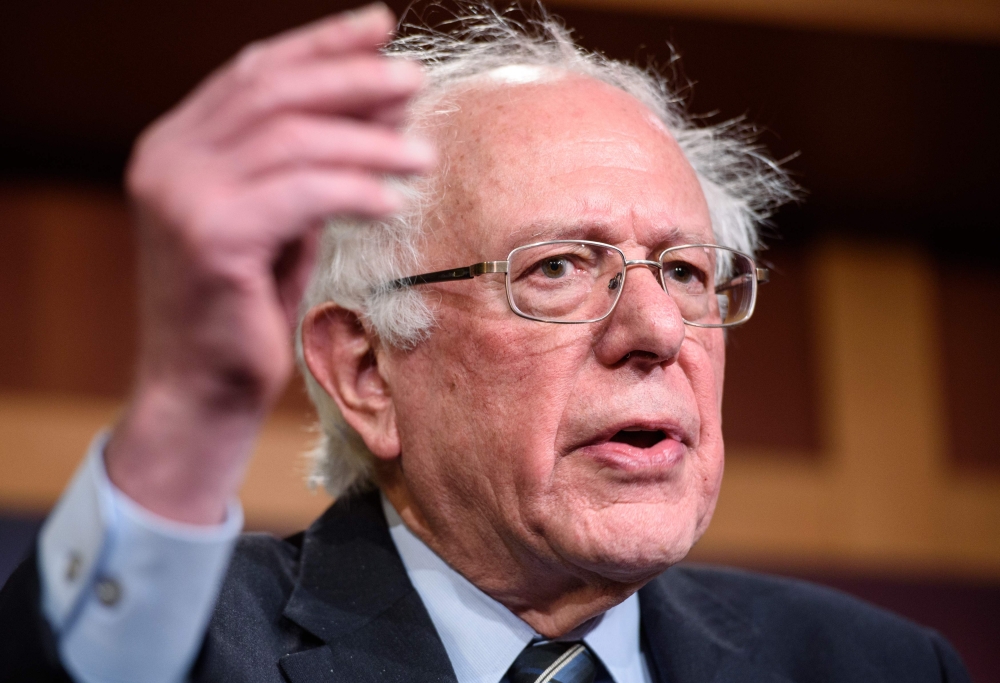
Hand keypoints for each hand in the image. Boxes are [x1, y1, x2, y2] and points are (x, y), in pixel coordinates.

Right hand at [105, 3, 433, 523]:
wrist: (203, 388)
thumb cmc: (248, 305)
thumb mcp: (279, 219)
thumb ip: (308, 163)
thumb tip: (380, 105)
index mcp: (176, 144)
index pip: (254, 71)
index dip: (321, 44)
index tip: (380, 27)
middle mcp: (167, 158)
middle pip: (274, 92)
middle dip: (352, 80)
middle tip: (414, 81)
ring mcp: (181, 195)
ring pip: (293, 138)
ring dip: (369, 142)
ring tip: (423, 155)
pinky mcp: (210, 236)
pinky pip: (303, 193)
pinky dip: (355, 191)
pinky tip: (392, 203)